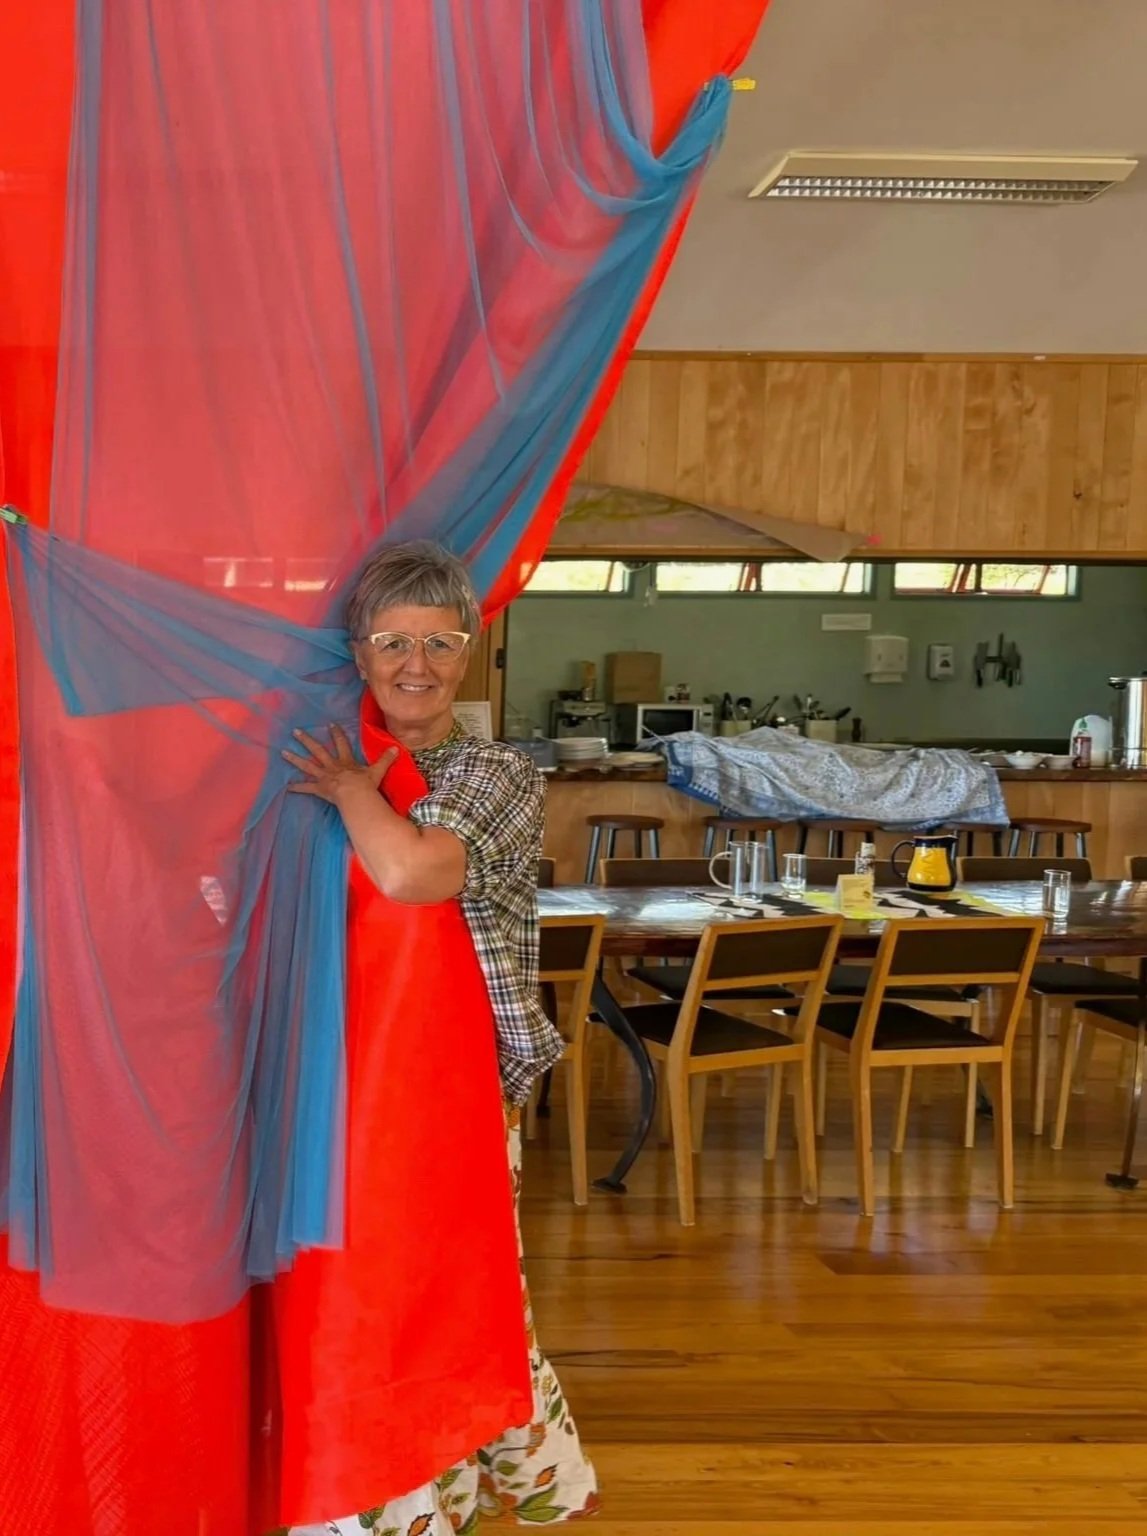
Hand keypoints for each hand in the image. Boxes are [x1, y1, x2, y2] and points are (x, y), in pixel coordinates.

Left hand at [282, 724, 396, 805]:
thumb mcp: (378, 771)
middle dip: (307, 740)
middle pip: (318, 750)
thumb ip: (386, 759)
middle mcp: (332, 766)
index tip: (330, 724)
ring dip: (295, 759)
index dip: (336, 733)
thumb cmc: (366, 784)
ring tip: (283, 752)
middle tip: (295, 731)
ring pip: (307, 765)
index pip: (341, 743)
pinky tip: (287, 787)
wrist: (356, 795)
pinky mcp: (319, 788)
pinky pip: (306, 788)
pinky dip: (297, 787)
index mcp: (346, 761)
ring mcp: (324, 776)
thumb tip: (396, 748)